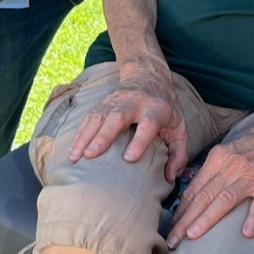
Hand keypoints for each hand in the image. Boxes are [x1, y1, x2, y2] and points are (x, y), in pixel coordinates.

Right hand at [67, 62, 188, 180]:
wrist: (149, 75)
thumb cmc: (166, 108)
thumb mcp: (180, 127)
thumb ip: (179, 153)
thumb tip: (170, 178)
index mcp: (157, 109)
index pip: (148, 124)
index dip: (139, 141)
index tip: (129, 159)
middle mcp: (136, 102)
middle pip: (118, 117)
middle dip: (103, 136)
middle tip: (91, 155)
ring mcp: (117, 99)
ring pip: (99, 116)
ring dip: (85, 136)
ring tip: (75, 157)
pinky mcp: (104, 101)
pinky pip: (89, 116)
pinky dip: (80, 133)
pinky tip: (73, 149)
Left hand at [166, 104, 253, 245]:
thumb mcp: (232, 150)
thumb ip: (214, 170)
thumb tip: (194, 192)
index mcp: (218, 158)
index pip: (194, 189)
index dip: (180, 210)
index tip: (169, 228)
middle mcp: (232, 165)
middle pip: (203, 196)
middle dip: (184, 221)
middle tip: (171, 240)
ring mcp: (252, 174)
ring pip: (225, 199)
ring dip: (207, 219)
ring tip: (192, 236)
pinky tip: (247, 233)